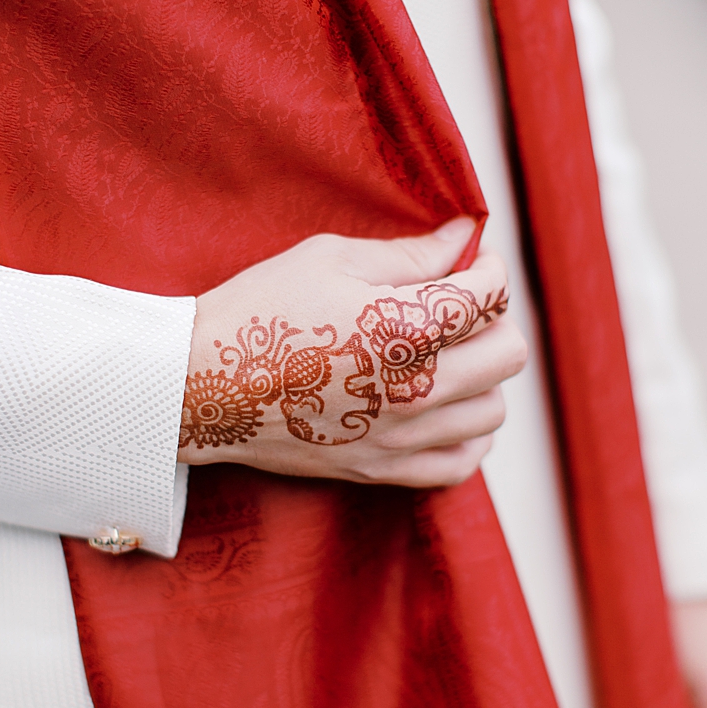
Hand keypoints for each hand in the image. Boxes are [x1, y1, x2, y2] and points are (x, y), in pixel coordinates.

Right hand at [178, 217, 527, 485]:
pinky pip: (461, 464)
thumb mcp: (328, 260)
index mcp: (405, 326)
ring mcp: (400, 436)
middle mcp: (415, 388)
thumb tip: (461, 238)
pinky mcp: (380, 468)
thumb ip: (406, 255)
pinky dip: (467, 437)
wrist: (198, 385)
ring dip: (482, 377)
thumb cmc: (256, 312)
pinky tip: (443, 411)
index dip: (488, 267)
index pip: (490, 294)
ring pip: (492, 410)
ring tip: (445, 357)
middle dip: (493, 319)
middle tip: (459, 305)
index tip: (472, 260)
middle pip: (508, 354)